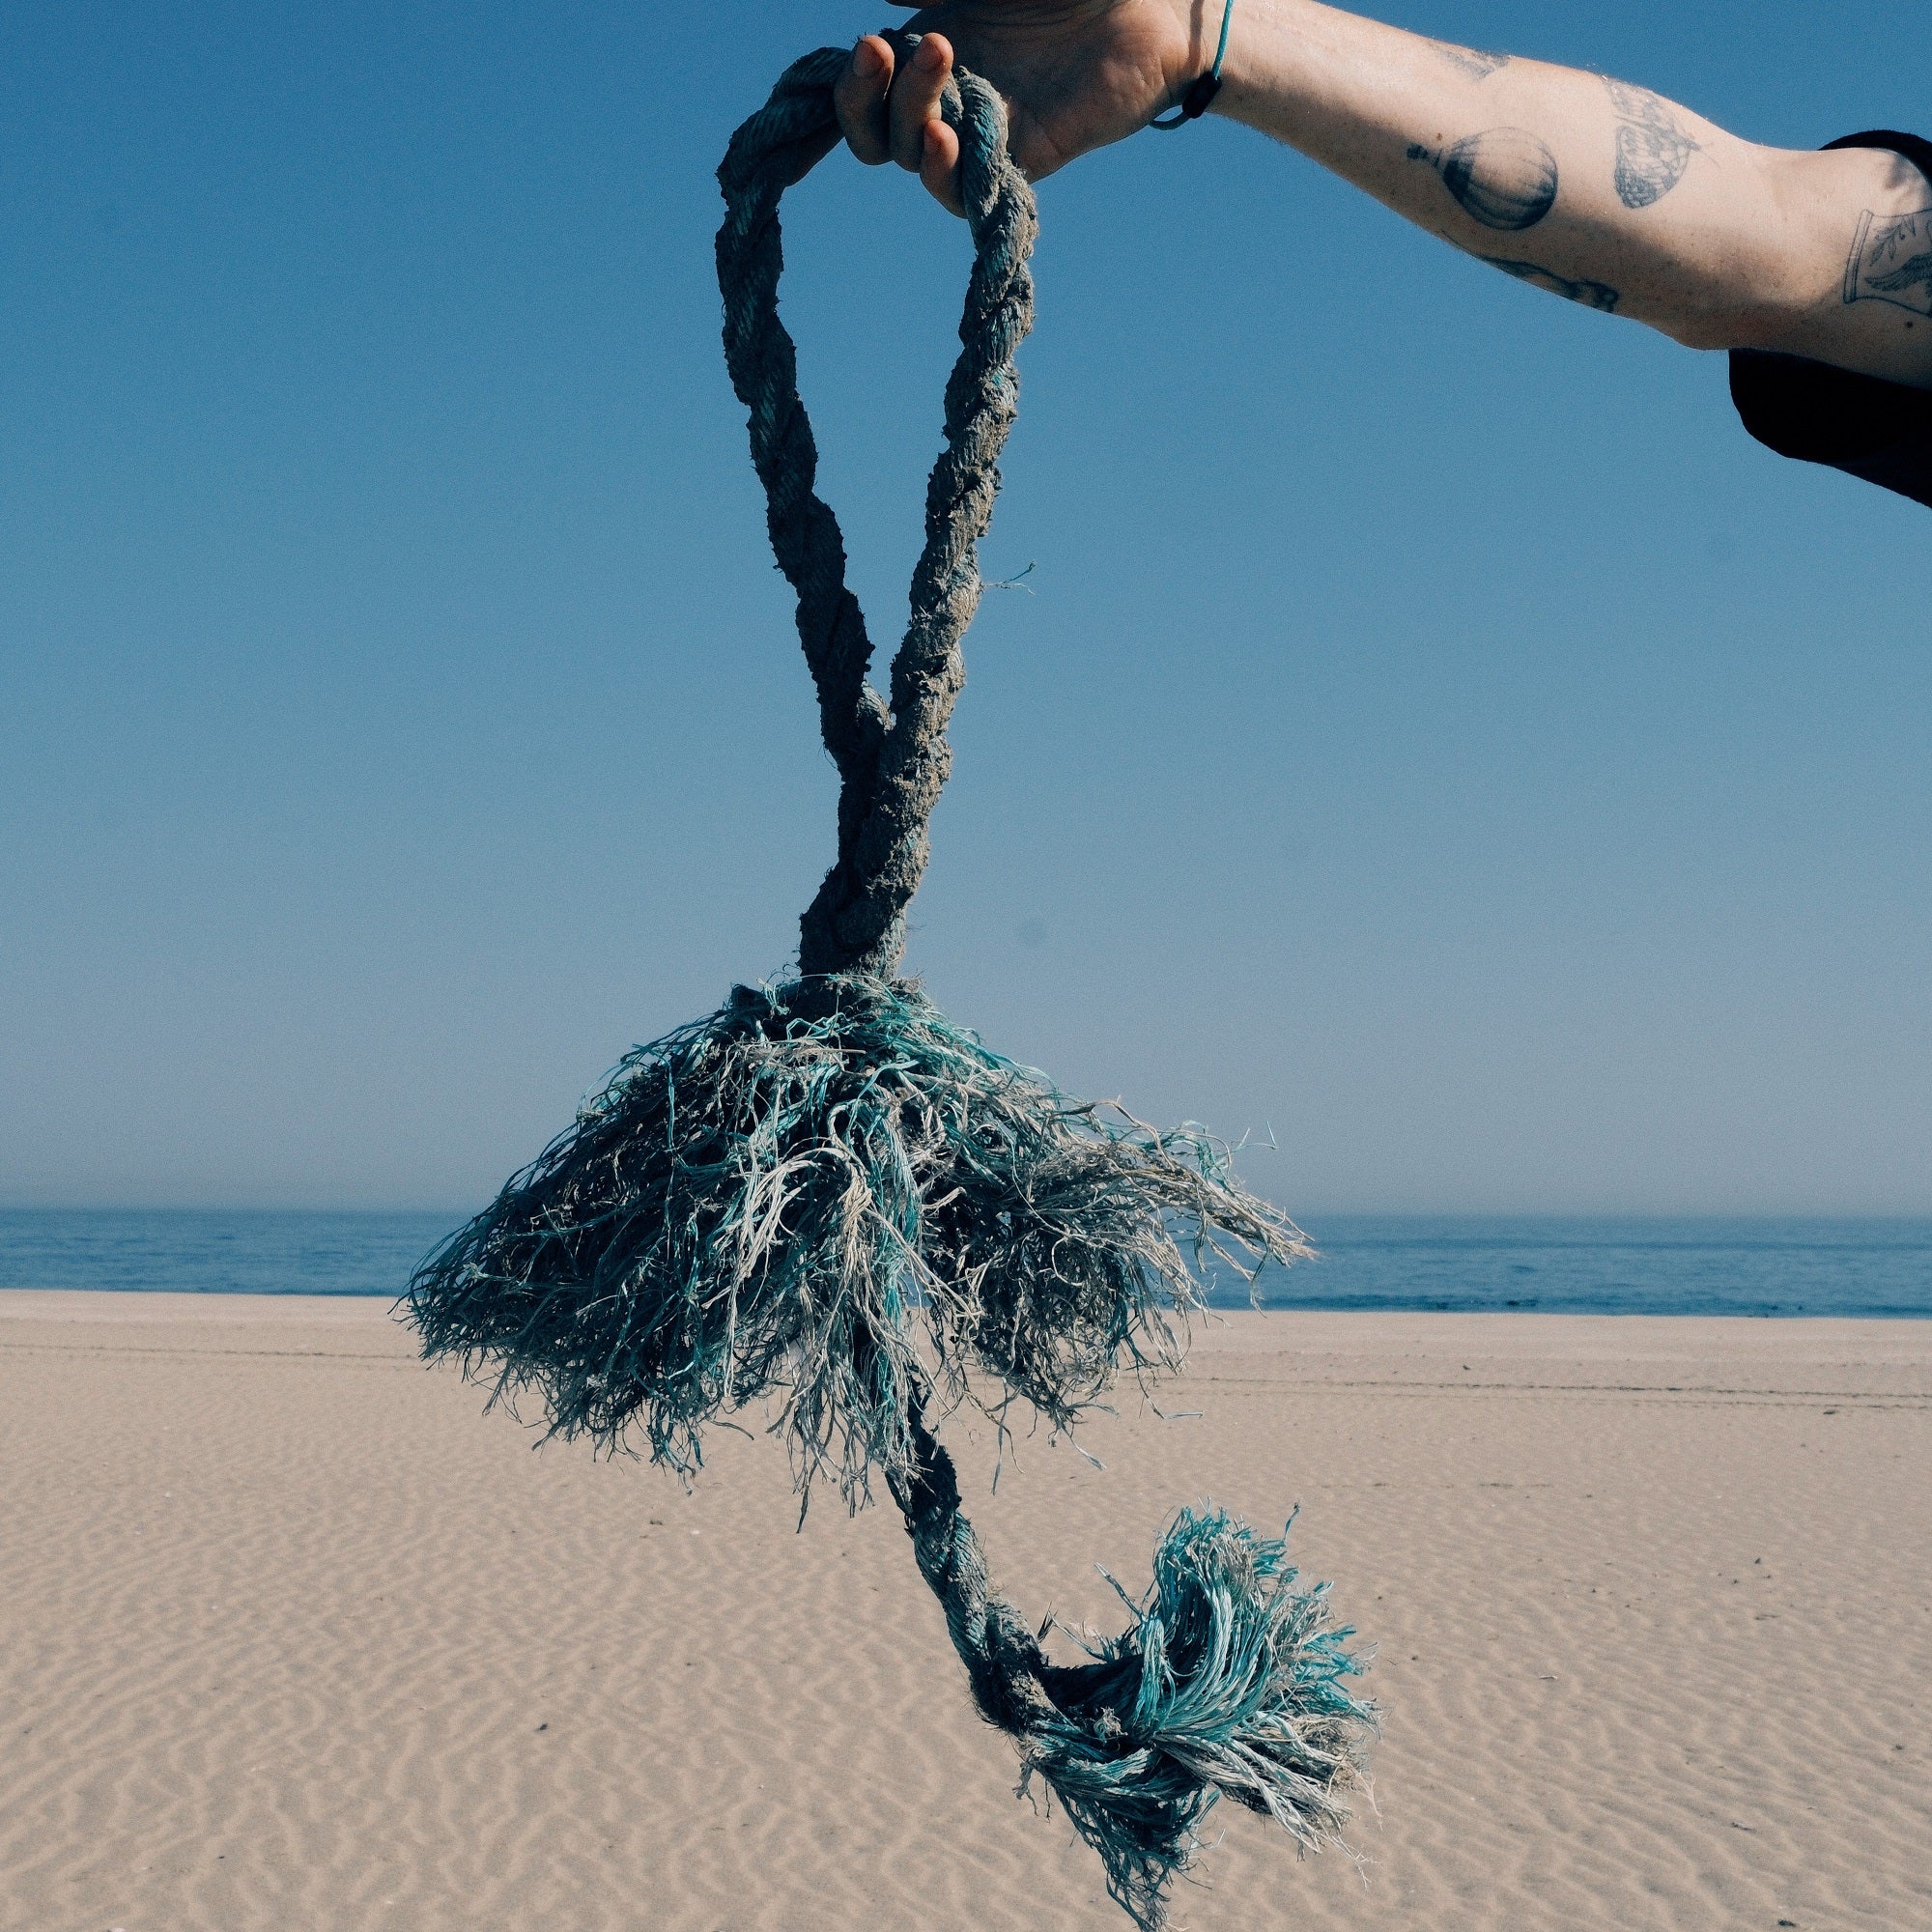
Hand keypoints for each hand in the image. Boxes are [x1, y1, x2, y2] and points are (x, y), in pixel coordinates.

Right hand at [832, 2, 1195, 213]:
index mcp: (929, 51)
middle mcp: (947, 99)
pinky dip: (943, 172)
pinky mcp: (1018, 163)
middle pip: (872, 133)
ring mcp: (980, 133)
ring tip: (939, 58)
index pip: (862, 91)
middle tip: (886, 48)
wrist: (1148, 6)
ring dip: (906, 117)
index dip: (844, 86)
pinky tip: (943, 139)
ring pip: (910, 157)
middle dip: (863, 97)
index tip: (863, 47)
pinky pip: (962, 191)